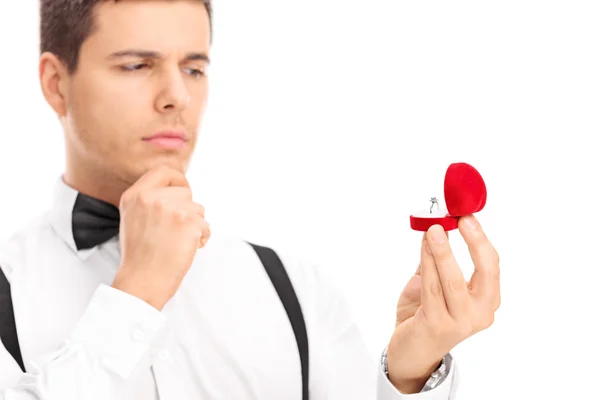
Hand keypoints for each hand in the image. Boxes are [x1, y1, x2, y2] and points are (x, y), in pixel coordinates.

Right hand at [111, 165, 210, 309]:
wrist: (142, 281)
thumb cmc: (141, 256)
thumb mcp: (134, 219)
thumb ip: (151, 201)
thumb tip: (179, 191)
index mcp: (134, 195)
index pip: (163, 171)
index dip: (179, 180)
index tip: (184, 192)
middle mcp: (150, 198)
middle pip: (185, 192)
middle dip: (188, 211)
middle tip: (176, 231)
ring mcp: (169, 208)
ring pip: (198, 209)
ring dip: (195, 226)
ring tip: (177, 243)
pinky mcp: (187, 221)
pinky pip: (206, 226)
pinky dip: (202, 239)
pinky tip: (186, 249)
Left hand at [386, 214, 499, 393]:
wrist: (411, 352)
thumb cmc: (425, 316)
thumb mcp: (437, 285)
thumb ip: (439, 261)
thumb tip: (437, 228)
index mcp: (486, 302)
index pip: (492, 266)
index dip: (481, 239)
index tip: (468, 217)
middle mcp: (480, 314)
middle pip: (485, 273)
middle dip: (474, 243)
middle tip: (460, 220)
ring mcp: (460, 322)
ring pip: (453, 279)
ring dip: (442, 251)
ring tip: (434, 230)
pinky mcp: (437, 325)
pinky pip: (432, 288)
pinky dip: (427, 264)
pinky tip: (423, 248)